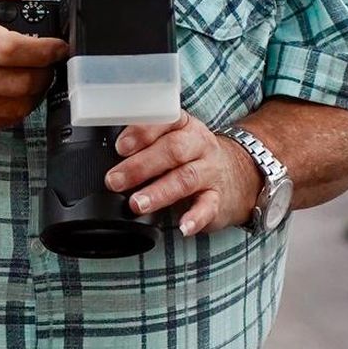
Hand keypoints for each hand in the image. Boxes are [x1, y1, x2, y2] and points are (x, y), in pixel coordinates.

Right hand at [0, 0, 66, 129]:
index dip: (42, 50)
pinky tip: (21, 89)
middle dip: (45, 71)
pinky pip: (3, 120)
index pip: (9, 50)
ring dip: (37, 90)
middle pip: (17, 81)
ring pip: (15, 105)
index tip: (58, 46)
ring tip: (38, 73)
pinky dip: (21, 107)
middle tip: (51, 60)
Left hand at [105, 113, 263, 238]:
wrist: (240, 174)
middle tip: (115, 181)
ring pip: (186, 179)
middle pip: (172, 151)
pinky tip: (183, 226)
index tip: (121, 147)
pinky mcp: (219, 198)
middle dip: (140, 166)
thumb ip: (146, 144)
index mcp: (184, 126)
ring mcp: (210, 172)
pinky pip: (209, 206)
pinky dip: (195, 218)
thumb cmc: (193, 157)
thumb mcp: (173, 140)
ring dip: (159, 192)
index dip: (142, 133)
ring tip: (137, 204)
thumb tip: (107, 156)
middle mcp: (199, 145)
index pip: (165, 121)